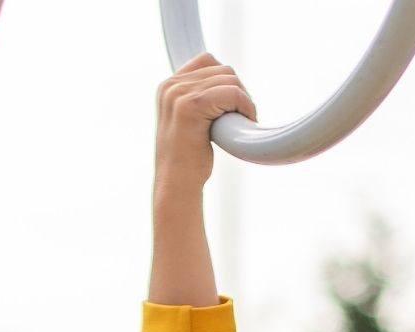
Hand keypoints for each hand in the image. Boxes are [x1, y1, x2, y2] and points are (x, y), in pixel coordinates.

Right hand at [155, 52, 257, 199]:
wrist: (176, 187)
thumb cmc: (188, 162)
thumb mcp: (190, 123)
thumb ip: (200, 99)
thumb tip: (228, 80)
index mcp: (169, 86)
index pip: (208, 61)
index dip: (227, 82)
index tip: (232, 108)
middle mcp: (171, 85)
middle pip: (222, 70)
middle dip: (239, 93)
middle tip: (242, 119)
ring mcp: (179, 94)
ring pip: (229, 80)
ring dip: (244, 101)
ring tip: (243, 123)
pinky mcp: (191, 106)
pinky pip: (231, 93)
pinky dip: (245, 106)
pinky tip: (246, 123)